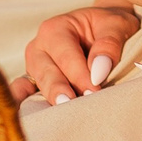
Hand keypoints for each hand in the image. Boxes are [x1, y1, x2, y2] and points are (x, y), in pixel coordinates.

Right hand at [14, 4, 141, 102]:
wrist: (103, 28)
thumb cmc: (109, 26)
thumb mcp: (116, 24)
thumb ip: (109, 44)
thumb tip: (98, 71)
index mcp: (55, 29)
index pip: (66, 57)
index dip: (80, 76)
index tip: (94, 92)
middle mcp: (39, 47)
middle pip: (47, 73)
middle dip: (61, 91)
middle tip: (75, 106)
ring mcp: (35, 67)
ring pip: (39, 86)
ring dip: (52, 100)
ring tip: (65, 115)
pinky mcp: (35, 83)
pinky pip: (25, 93)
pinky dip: (25, 103)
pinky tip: (29, 114)